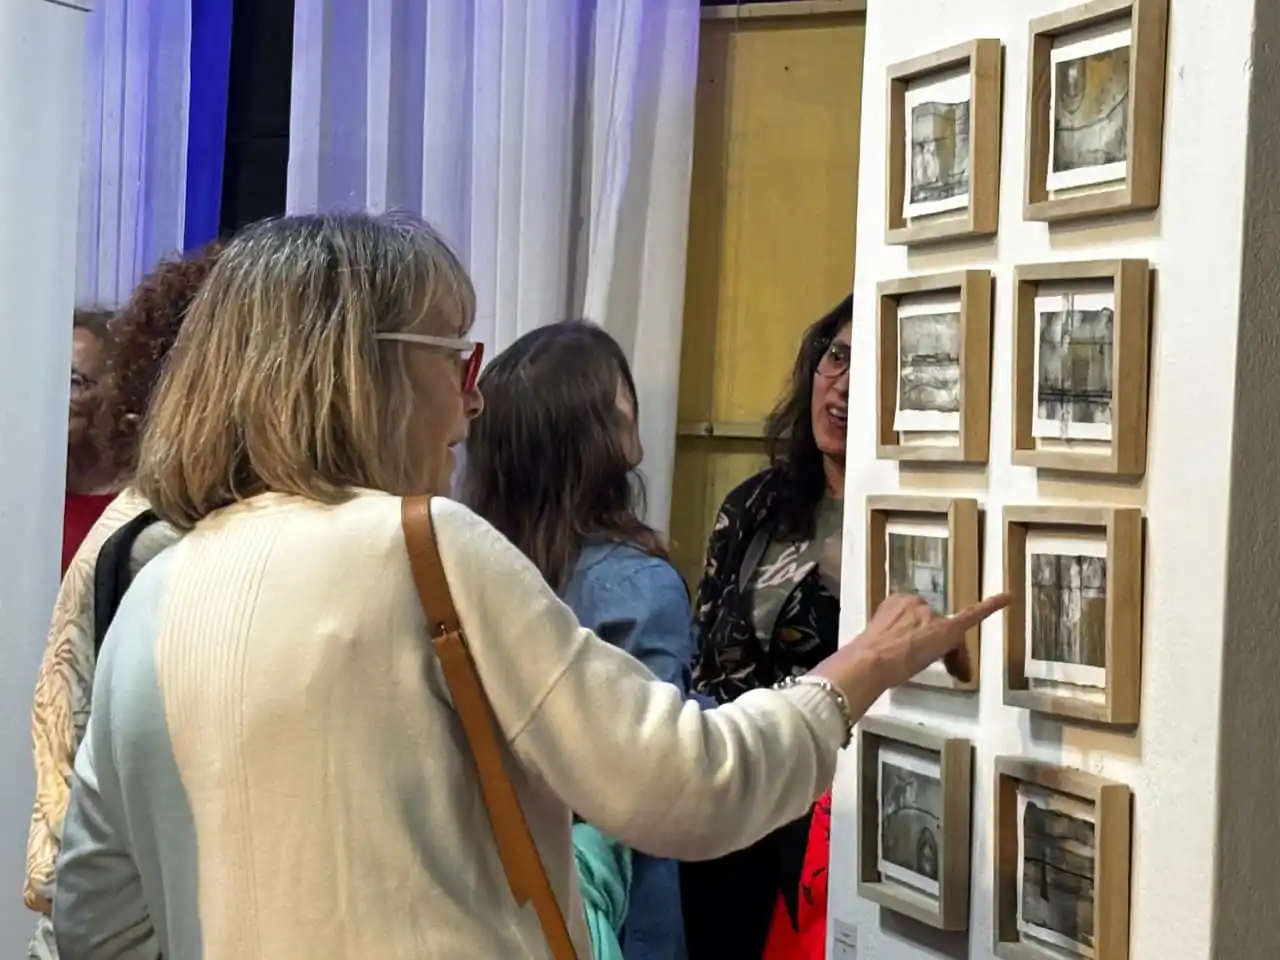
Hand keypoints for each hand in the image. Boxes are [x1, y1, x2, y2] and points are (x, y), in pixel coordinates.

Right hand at [811, 592, 1010, 714]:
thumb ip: (886, 641)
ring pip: (949, 635)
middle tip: (945, 672)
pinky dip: (992, 606)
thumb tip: (882, 659)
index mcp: (894, 601)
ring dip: (953, 654)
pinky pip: (972, 614)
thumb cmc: (865, 658)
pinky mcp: (948, 629)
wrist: (870, 661)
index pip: (917, 621)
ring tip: (954, 674)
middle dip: (941, 650)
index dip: (921, 642)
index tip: (917, 658)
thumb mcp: (874, 642)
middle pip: (935, 627)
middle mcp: (915, 602)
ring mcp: (931, 615)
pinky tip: (1009, 597)